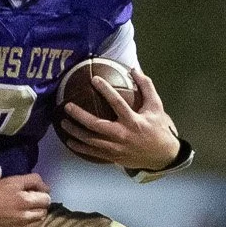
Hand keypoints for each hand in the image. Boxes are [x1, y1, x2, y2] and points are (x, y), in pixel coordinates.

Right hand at [0, 172, 50, 226]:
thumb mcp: (12, 180)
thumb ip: (33, 180)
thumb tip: (47, 188)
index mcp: (25, 201)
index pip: (47, 200)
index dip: (41, 195)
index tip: (33, 194)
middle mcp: (25, 217)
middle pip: (43, 212)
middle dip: (39, 206)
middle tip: (28, 203)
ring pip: (37, 223)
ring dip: (33, 217)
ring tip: (22, 212)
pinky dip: (25, 226)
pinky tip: (15, 220)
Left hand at [58, 68, 180, 171]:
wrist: (162, 156)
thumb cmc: (158, 128)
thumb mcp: (156, 106)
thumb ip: (146, 87)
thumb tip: (134, 69)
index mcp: (133, 121)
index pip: (117, 103)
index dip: (105, 90)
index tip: (94, 79)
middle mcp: (122, 135)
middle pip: (96, 125)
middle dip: (79, 116)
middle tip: (67, 106)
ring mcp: (116, 148)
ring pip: (90, 141)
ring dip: (75, 132)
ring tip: (63, 123)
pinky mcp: (113, 157)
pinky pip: (92, 153)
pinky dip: (79, 147)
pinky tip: (69, 141)